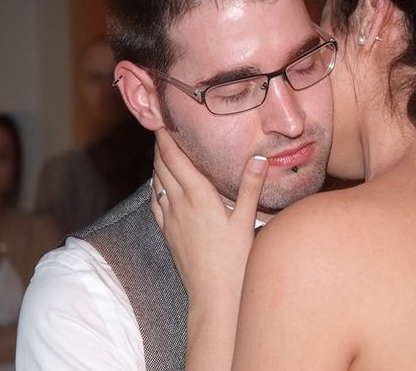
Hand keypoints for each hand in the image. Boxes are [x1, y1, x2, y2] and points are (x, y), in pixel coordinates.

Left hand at [151, 127, 267, 308]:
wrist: (214, 296)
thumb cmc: (234, 260)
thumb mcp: (248, 220)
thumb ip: (251, 186)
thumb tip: (259, 157)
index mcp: (198, 196)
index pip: (175, 158)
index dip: (166, 137)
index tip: (162, 119)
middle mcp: (179, 204)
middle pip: (162, 166)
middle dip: (160, 144)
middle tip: (160, 126)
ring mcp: (170, 219)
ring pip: (157, 182)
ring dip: (158, 163)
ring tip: (161, 149)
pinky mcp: (168, 233)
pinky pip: (156, 202)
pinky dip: (156, 186)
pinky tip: (160, 185)